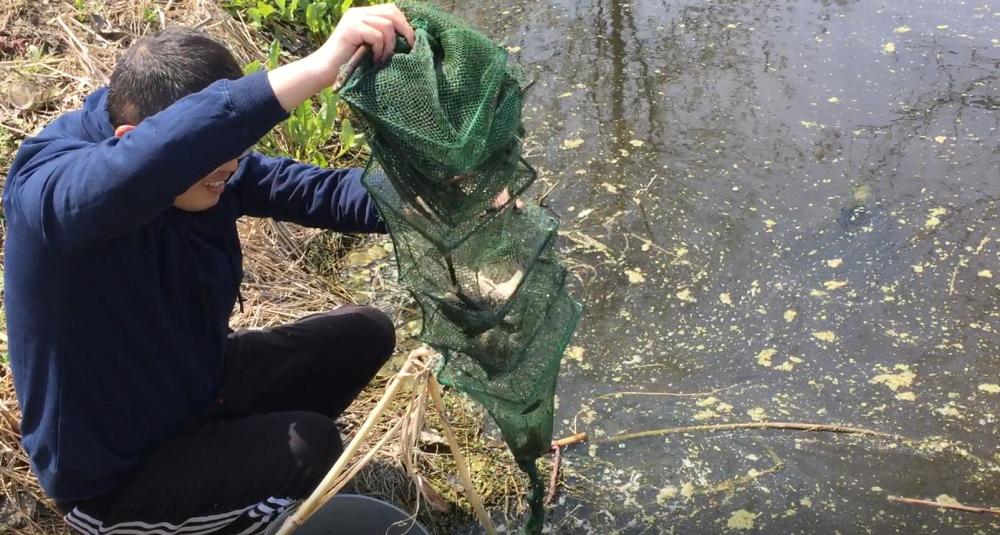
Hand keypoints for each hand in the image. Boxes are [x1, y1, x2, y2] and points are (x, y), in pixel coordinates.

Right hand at [267, 4, 414, 111]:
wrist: (324, 71)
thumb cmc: (349, 63)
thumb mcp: (370, 46)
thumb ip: (382, 36)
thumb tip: (409, 36)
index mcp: (363, 14)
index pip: (391, 9)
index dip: (404, 23)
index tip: (411, 41)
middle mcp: (358, 12)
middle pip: (392, 12)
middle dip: (405, 30)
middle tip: (410, 47)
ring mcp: (354, 19)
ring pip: (387, 25)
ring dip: (390, 45)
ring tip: (383, 58)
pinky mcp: (351, 29)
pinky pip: (377, 36)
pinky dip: (380, 50)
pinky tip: (374, 60)